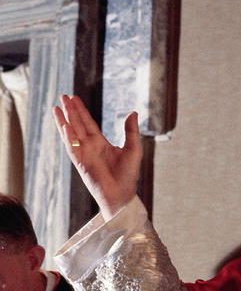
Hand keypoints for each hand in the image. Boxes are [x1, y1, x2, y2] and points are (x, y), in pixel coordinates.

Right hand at [53, 95, 142, 220]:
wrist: (121, 194)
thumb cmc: (128, 175)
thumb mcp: (133, 149)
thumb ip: (131, 131)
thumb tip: (133, 112)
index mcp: (101, 143)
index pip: (88, 123)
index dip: (81, 111)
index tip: (74, 98)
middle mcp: (90, 147)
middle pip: (77, 125)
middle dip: (70, 111)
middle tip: (63, 96)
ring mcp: (84, 155)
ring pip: (71, 134)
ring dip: (64, 121)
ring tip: (57, 108)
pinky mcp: (81, 164)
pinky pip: (72, 148)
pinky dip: (68, 137)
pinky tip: (64, 125)